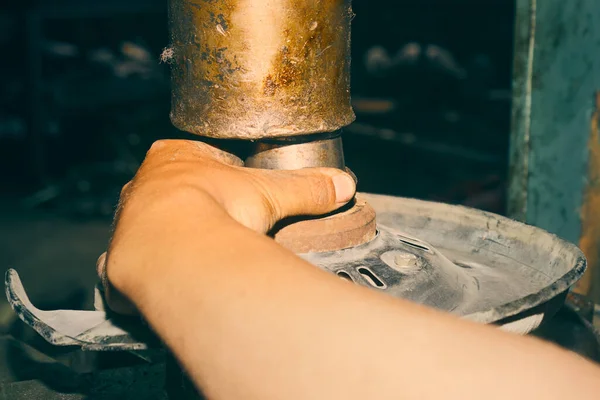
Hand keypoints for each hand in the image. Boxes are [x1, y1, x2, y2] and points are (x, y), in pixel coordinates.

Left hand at [96, 139, 355, 313]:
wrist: (169, 248)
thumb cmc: (211, 206)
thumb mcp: (268, 191)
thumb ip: (305, 188)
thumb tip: (342, 184)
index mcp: (175, 155)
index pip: (201, 158)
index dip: (221, 174)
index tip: (236, 191)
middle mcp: (145, 183)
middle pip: (174, 190)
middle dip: (196, 205)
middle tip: (220, 225)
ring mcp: (128, 219)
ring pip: (153, 223)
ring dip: (174, 235)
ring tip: (199, 253)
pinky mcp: (119, 255)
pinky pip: (138, 258)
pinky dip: (156, 265)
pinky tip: (173, 274)